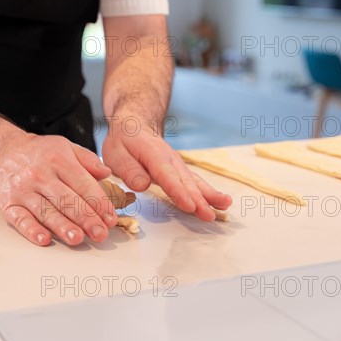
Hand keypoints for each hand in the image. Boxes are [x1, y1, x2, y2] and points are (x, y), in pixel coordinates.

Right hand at [0, 133, 117, 245]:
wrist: (3, 151)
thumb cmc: (39, 153)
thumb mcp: (66, 147)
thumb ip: (89, 160)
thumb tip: (106, 173)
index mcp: (59, 160)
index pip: (83, 184)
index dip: (99, 203)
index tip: (110, 218)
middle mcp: (41, 175)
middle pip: (67, 200)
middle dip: (86, 219)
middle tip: (100, 233)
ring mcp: (23, 191)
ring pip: (46, 212)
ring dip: (62, 227)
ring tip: (78, 239)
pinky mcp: (9, 204)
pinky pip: (21, 220)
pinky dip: (32, 231)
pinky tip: (44, 239)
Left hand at [102, 115, 231, 220]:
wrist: (136, 125)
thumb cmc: (124, 142)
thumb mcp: (116, 154)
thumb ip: (129, 170)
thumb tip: (142, 186)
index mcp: (153, 155)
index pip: (167, 176)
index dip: (179, 192)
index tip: (190, 206)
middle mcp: (171, 160)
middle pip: (186, 181)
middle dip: (199, 199)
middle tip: (209, 215)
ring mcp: (178, 165)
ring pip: (195, 181)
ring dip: (209, 195)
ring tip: (225, 205)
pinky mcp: (181, 171)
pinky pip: (196, 182)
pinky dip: (208, 192)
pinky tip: (220, 202)